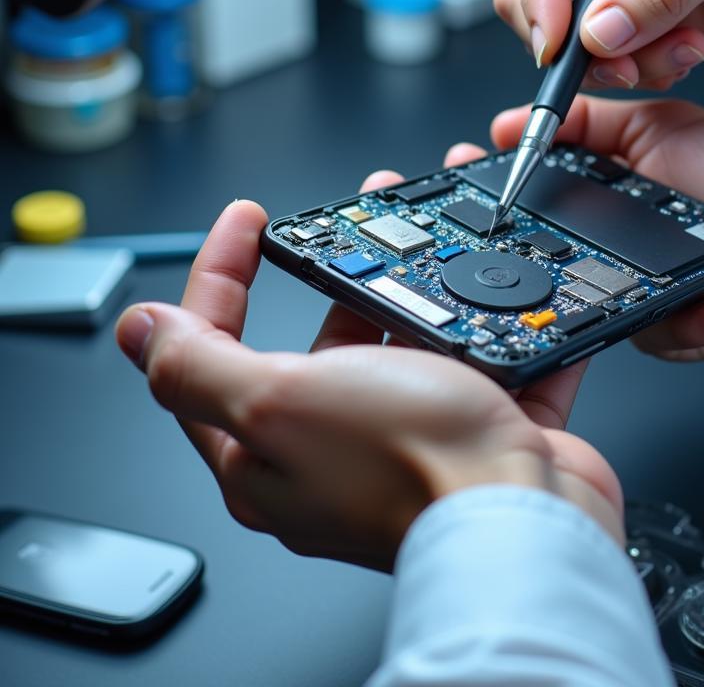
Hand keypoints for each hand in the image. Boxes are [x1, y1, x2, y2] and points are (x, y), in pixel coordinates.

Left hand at [114, 167, 621, 571]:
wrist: (527, 524)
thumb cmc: (408, 469)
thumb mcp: (279, 403)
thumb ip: (199, 366)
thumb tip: (138, 329)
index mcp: (266, 449)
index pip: (211, 350)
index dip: (219, 274)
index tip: (246, 221)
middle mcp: (332, 447)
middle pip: (316, 340)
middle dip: (333, 266)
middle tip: (351, 217)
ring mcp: (407, 437)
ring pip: (400, 340)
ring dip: (413, 281)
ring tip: (426, 232)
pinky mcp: (473, 429)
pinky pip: (478, 360)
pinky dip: (488, 320)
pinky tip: (494, 284)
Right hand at [490, 96, 703, 371]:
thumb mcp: (666, 125)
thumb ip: (596, 120)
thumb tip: (517, 121)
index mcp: (601, 198)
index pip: (532, 195)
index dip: (492, 189)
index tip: (462, 170)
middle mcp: (607, 248)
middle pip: (541, 257)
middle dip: (508, 250)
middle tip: (495, 232)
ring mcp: (631, 293)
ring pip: (589, 304)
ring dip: (594, 290)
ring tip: (633, 263)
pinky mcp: (670, 331)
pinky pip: (663, 335)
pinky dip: (694, 322)